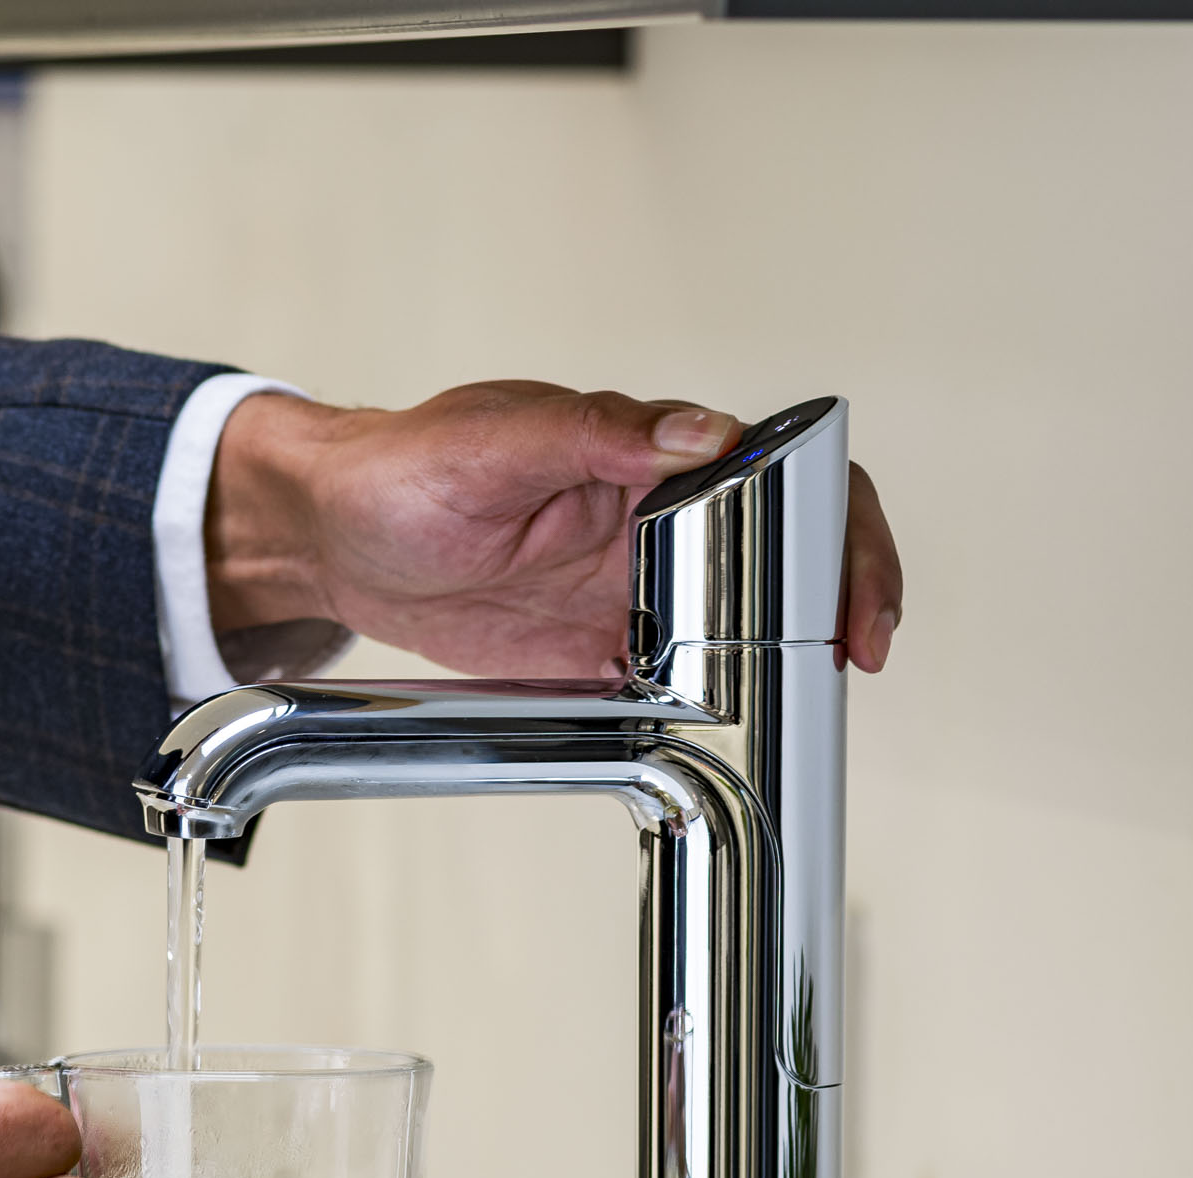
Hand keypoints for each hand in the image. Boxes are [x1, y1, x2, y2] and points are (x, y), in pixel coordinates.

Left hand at [206, 381, 902, 678]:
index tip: (853, 591)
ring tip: (803, 705)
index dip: (841, 528)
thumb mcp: (494, 439)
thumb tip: (698, 429)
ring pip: (748, 627)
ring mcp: (637, 591)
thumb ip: (598, 432)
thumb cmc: (406, 467)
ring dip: (785, 665)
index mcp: (650, 455)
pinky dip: (712, 712)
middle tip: (856, 658)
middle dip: (840, 605)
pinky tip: (727, 733)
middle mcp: (660, 521)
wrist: (336, 539)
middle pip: (791, 555)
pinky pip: (679, 687)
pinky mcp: (602, 654)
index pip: (785, 472)